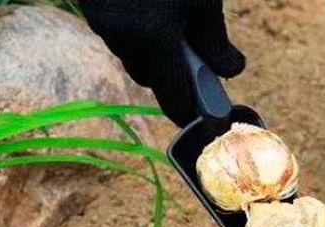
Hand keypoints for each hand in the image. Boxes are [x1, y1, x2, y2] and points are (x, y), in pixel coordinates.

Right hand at [79, 0, 244, 125]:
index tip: (205, 117)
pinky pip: (120, 37)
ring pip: (134, 58)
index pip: (173, 99)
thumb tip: (231, 72)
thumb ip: (216, 43)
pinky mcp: (92, 9)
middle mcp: (121, 37)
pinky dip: (138, 34)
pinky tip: (151, 13)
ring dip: (154, 52)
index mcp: (153, 39)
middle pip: (151, 79)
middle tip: (193, 56)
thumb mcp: (204, 0)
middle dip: (173, 74)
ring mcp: (102, 23)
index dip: (191, 113)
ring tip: (170, 24)